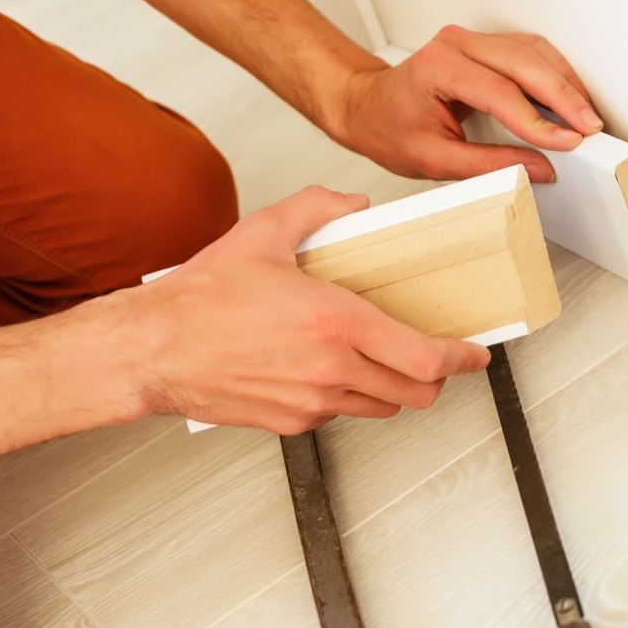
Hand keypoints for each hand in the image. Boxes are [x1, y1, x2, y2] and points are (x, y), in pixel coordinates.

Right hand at [131, 186, 491, 432]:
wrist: (151, 350)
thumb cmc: (198, 302)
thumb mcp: (262, 234)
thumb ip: (317, 209)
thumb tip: (350, 205)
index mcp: (335, 322)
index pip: (425, 357)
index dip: (462, 360)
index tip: (476, 354)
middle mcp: (331, 368)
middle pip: (416, 392)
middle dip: (435, 377)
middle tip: (434, 358)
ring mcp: (312, 401)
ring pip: (382, 408)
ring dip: (392, 387)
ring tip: (379, 360)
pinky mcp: (292, 422)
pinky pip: (341, 415)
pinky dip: (349, 396)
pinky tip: (329, 369)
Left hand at [326, 25, 602, 182]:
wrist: (367, 107)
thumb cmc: (388, 128)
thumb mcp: (434, 160)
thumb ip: (488, 165)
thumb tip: (537, 168)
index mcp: (438, 67)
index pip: (501, 93)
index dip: (538, 121)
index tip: (566, 141)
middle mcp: (456, 45)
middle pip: (525, 63)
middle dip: (563, 96)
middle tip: (588, 127)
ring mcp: (471, 41)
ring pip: (533, 52)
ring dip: (563, 83)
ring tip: (583, 116)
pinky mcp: (484, 47)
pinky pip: (528, 52)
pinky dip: (552, 75)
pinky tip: (566, 98)